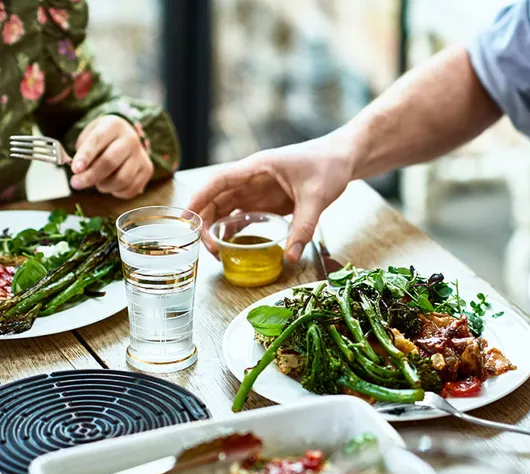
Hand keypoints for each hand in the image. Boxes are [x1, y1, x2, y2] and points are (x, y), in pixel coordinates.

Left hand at [70, 115, 153, 198]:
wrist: (125, 138)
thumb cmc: (102, 139)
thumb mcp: (89, 136)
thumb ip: (83, 151)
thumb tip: (80, 172)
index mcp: (114, 125)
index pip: (97, 141)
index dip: (85, 156)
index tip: (75, 170)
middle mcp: (131, 139)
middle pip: (110, 162)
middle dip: (90, 176)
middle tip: (76, 184)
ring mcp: (141, 155)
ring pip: (122, 179)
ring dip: (104, 186)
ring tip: (97, 183)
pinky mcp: (147, 170)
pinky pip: (131, 188)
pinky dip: (117, 192)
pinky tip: (111, 185)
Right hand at [188, 136, 352, 261]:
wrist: (343, 158)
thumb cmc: (328, 166)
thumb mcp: (317, 198)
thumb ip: (303, 227)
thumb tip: (290, 257)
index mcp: (258, 168)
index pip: (219, 181)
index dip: (199, 199)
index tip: (186, 219)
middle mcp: (252, 178)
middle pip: (217, 198)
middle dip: (206, 221)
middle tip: (207, 249)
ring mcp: (259, 190)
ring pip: (228, 208)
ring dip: (218, 228)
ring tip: (217, 252)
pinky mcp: (268, 200)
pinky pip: (244, 215)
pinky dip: (235, 229)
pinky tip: (231, 246)